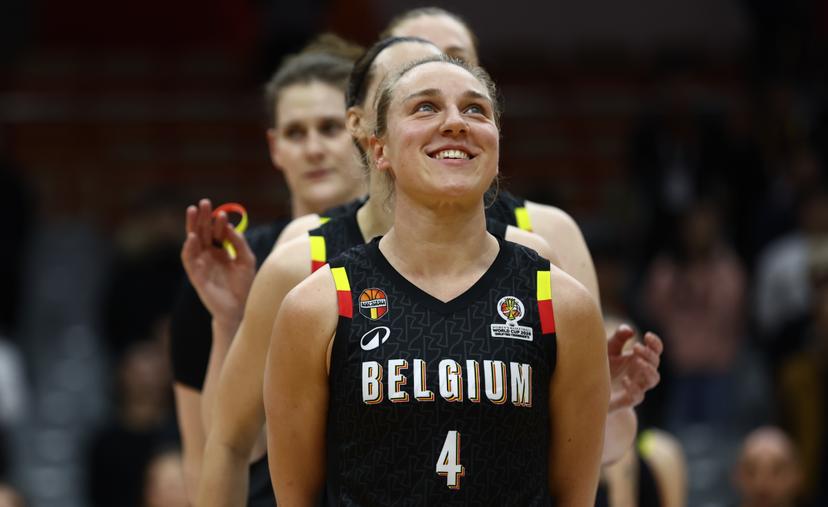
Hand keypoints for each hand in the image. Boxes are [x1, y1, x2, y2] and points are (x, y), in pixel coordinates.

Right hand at [181, 198, 255, 328]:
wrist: (240, 309)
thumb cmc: (243, 285)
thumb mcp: (246, 260)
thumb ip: (239, 243)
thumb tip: (230, 227)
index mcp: (220, 251)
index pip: (216, 232)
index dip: (218, 222)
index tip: (222, 213)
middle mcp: (208, 255)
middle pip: (202, 232)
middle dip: (202, 217)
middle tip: (203, 203)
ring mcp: (201, 264)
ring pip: (193, 242)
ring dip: (192, 226)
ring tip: (193, 211)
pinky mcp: (196, 276)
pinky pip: (189, 260)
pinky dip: (189, 248)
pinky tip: (192, 237)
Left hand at [606, 324, 662, 411]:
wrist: (592, 392)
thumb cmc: (604, 367)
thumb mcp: (609, 349)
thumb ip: (618, 338)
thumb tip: (629, 330)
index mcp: (639, 358)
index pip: (655, 350)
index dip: (655, 343)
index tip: (647, 335)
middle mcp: (641, 372)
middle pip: (655, 363)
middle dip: (649, 354)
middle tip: (636, 347)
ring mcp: (637, 386)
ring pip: (653, 380)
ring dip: (649, 370)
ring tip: (638, 361)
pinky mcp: (628, 400)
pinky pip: (638, 396)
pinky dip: (634, 389)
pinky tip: (625, 380)